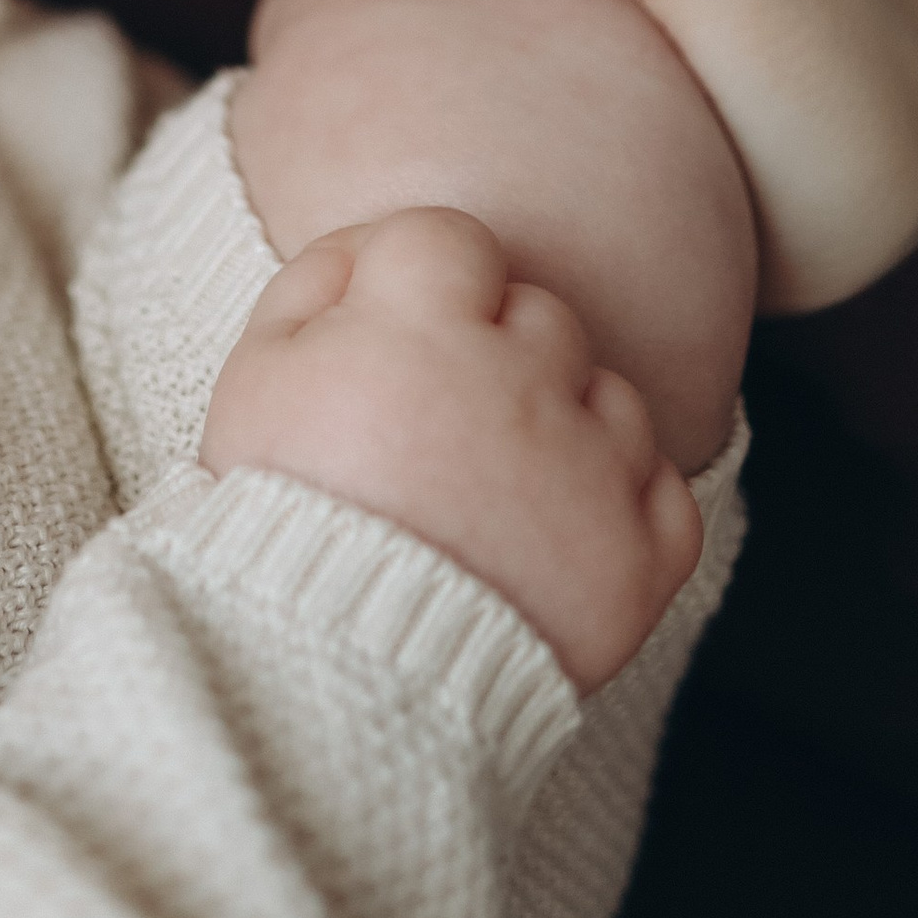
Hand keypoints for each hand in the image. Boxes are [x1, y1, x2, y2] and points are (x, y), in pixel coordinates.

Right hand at [201, 209, 701, 691]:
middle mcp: (520, 383)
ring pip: (611, 396)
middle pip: (540, 315)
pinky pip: (665, 491)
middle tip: (439, 425)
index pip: (454, 239)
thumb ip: (314, 282)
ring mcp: (589, 474)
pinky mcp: (636, 562)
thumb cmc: (284, 517)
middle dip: (495, 352)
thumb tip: (372, 253)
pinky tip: (562, 523)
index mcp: (422, 329)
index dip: (423, 278)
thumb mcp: (252, 378)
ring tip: (496, 486)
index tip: (399, 335)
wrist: (329, 677)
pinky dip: (624, 500)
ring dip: (564, 423)